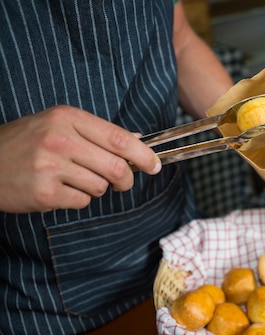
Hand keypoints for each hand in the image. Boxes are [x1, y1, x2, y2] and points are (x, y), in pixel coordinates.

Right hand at [0, 105, 160, 212]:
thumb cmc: (25, 144)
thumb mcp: (58, 125)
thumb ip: (97, 133)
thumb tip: (137, 141)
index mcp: (67, 118)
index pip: (119, 138)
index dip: (143, 155)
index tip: (154, 165)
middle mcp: (59, 139)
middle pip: (116, 166)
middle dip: (126, 179)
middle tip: (122, 182)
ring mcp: (50, 166)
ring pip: (101, 186)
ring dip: (96, 188)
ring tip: (74, 180)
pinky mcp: (44, 192)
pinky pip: (82, 201)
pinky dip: (77, 199)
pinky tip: (59, 190)